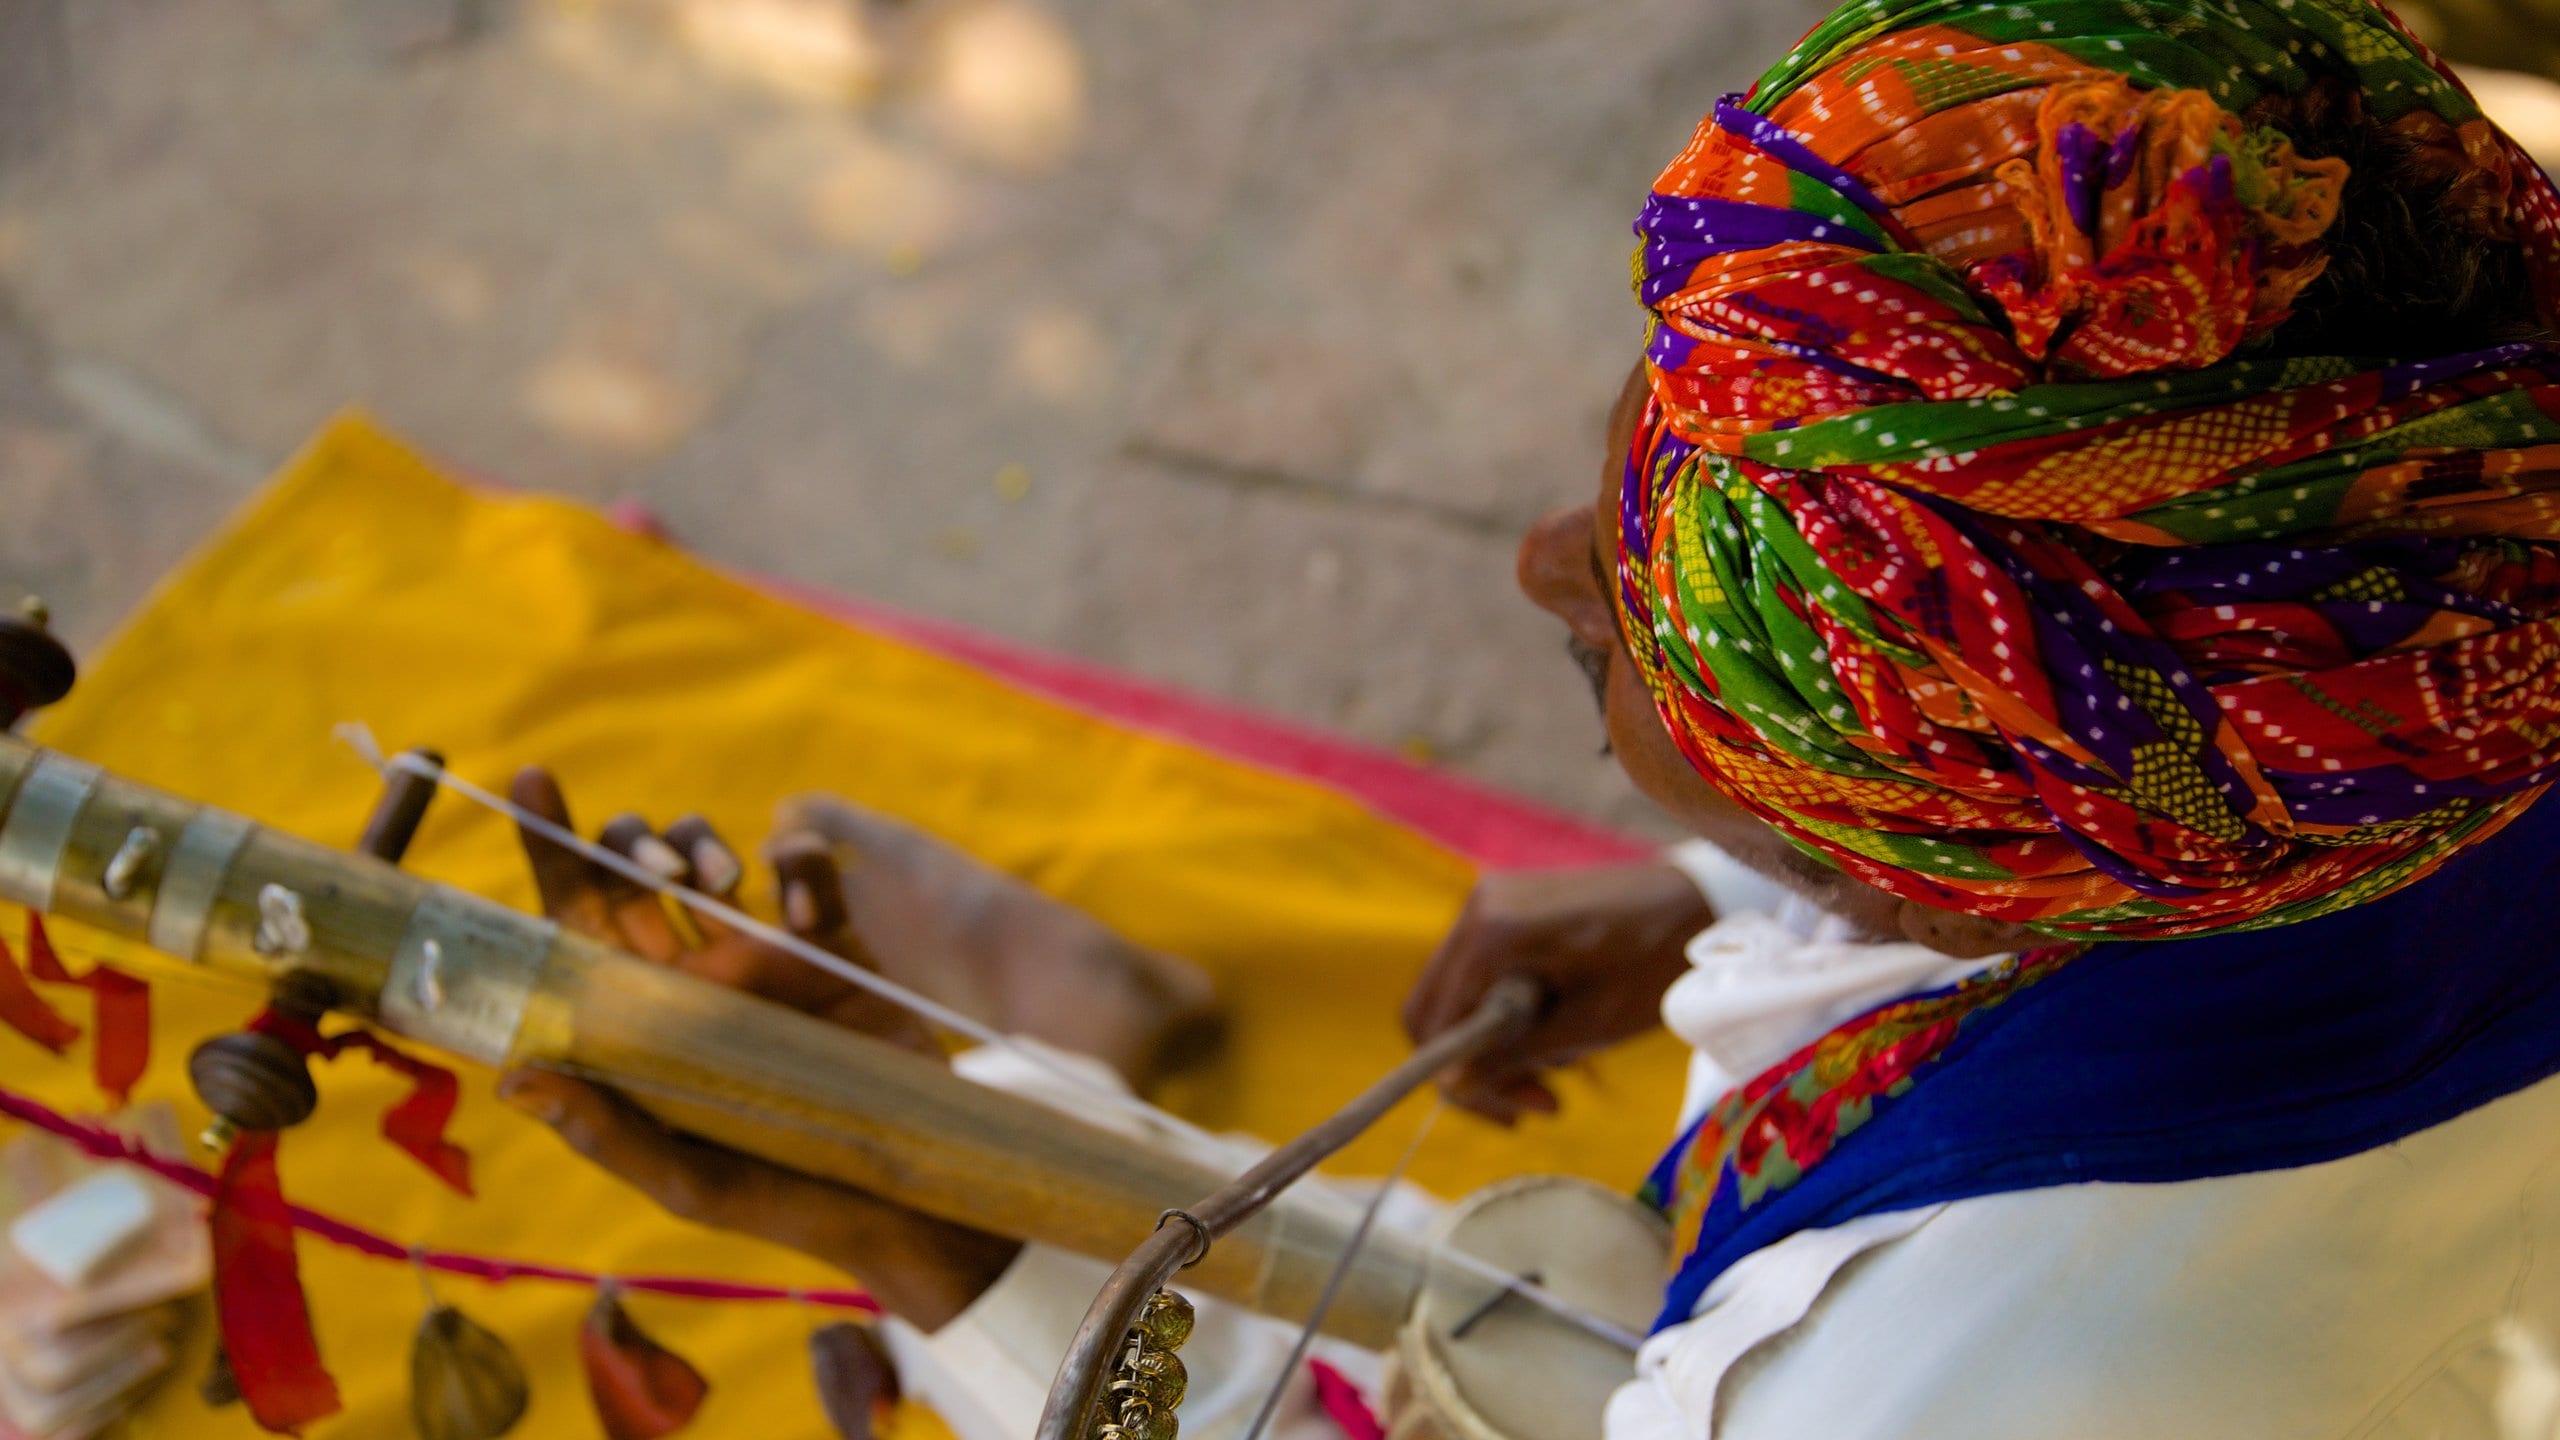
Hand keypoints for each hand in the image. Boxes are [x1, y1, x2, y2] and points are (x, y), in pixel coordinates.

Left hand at [495, 768, 1020, 1330]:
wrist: (910, 1195)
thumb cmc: (788, 1199)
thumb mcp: (689, 1181)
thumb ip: (608, 1131)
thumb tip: (514, 1078)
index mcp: (640, 1024)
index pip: (574, 926)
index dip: (548, 854)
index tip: (530, 783)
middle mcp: (690, 979)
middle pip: (629, 874)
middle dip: (625, 843)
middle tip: (655, 871)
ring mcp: (760, 954)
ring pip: (705, 855)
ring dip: (700, 843)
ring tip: (722, 882)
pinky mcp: (833, 945)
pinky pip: (805, 869)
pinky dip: (801, 862)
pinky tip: (806, 906)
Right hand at [1402, 863, 1708, 1123]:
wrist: (1702, 901)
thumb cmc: (1654, 962)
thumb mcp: (1587, 1025)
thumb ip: (1513, 1055)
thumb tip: (1453, 1084)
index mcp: (1491, 932)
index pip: (1434, 1020)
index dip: (1461, 1077)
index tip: (1514, 1112)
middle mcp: (1478, 910)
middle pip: (1436, 1008)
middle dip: (1478, 1067)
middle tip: (1535, 1104)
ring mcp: (1492, 906)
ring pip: (1459, 997)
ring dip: (1498, 1045)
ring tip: (1561, 1073)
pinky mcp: (1510, 912)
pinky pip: (1485, 977)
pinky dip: (1510, 1015)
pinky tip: (1559, 1036)